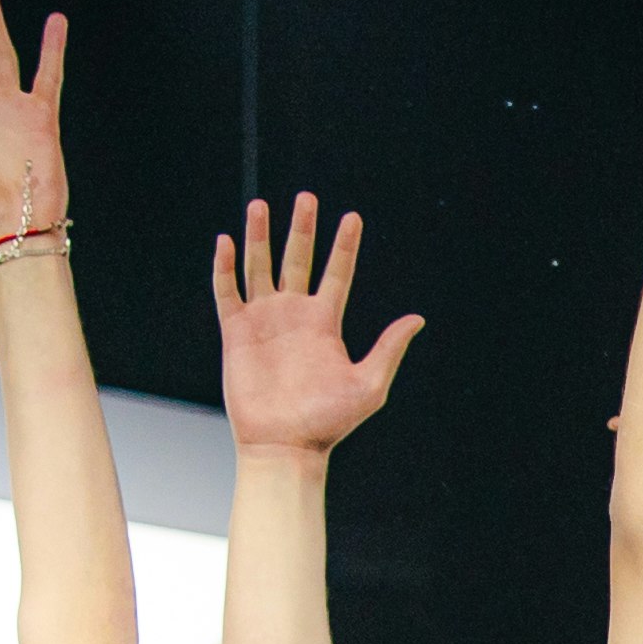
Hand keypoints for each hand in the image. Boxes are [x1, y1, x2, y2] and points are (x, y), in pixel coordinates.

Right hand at [214, 194, 423, 458]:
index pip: (337, 274)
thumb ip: (388, 348)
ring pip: (260, 268)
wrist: (285, 446)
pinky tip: (227, 241)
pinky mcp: (235, 334)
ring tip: (261, 205)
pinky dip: (225, 267)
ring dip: (260, 236)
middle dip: (301, 228)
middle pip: (298, 260)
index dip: (344, 246)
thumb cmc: (328, 422)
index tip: (352, 216)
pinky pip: (228, 292)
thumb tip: (417, 318)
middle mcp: (294, 316)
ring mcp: (263, 322)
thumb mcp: (369, 385)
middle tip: (306, 197)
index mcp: (325, 323)